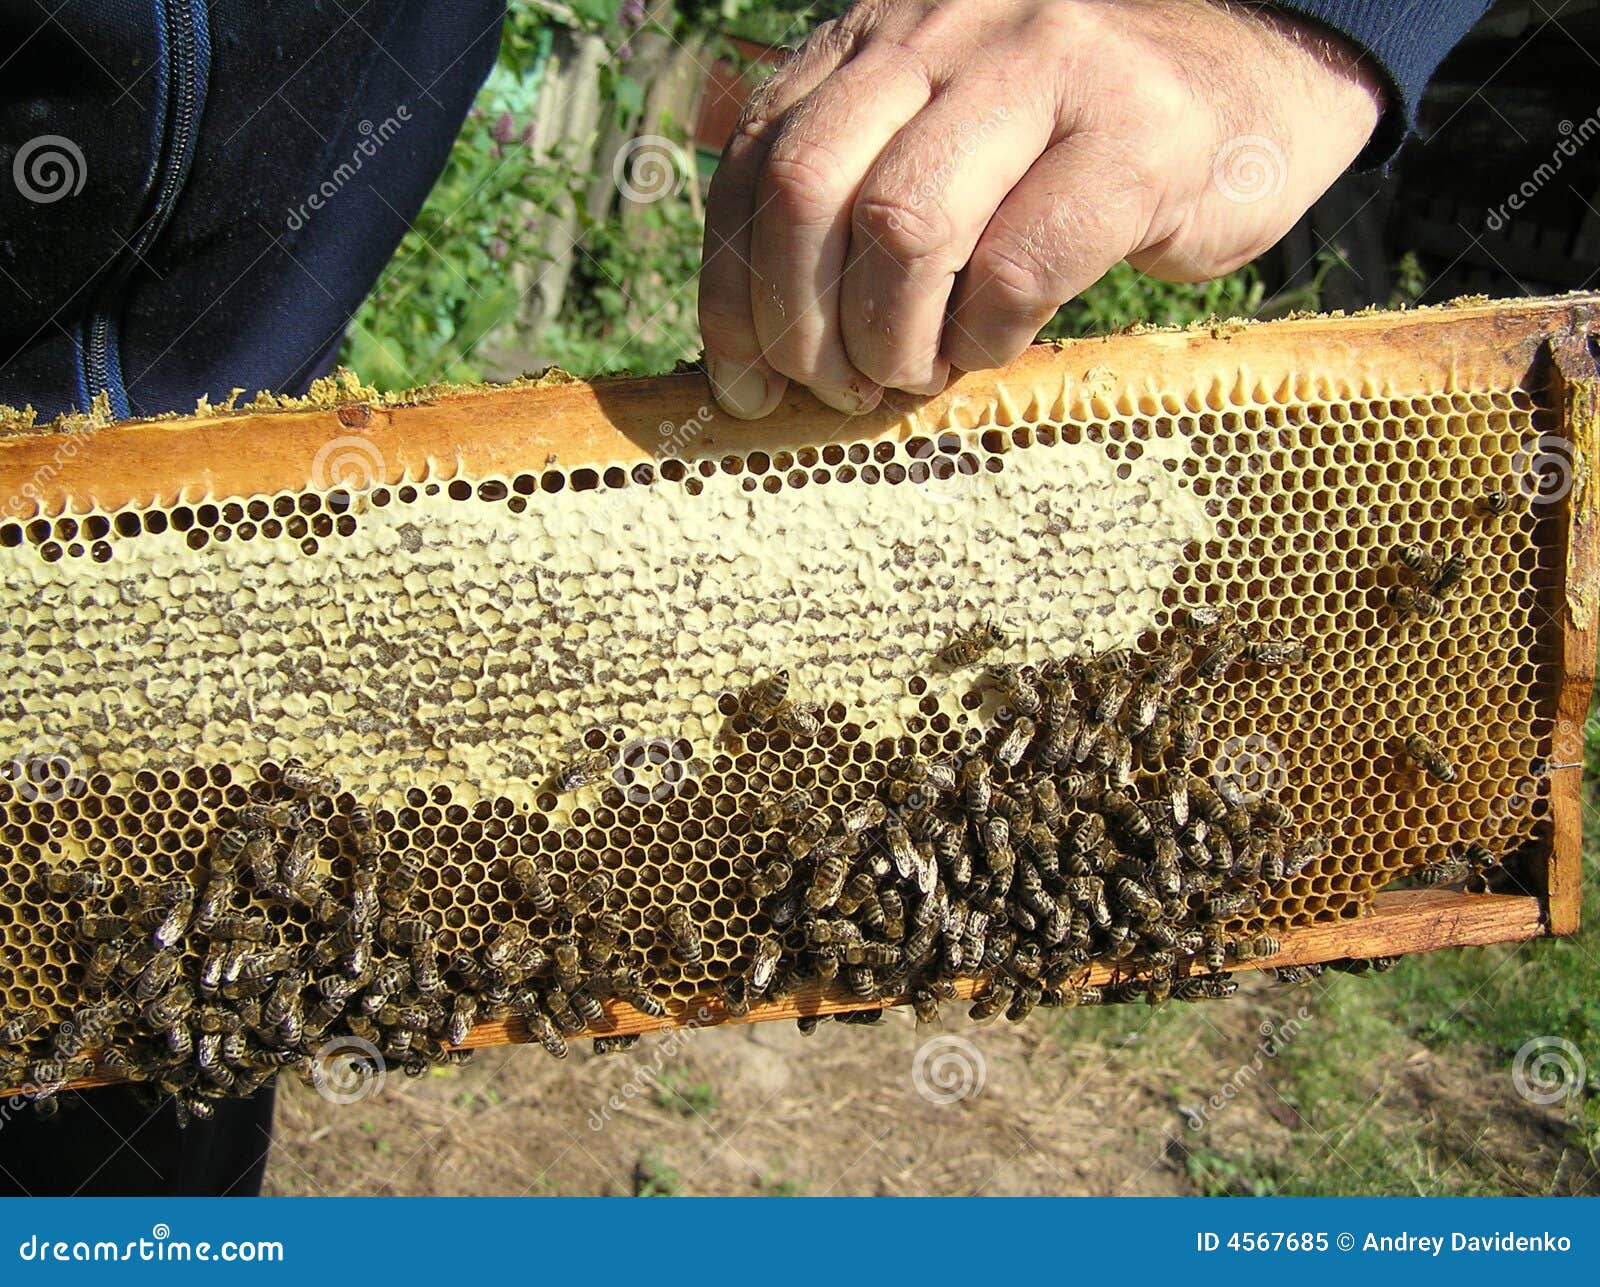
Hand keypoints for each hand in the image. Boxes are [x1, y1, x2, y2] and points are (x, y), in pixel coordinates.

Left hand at [698, 0, 1381, 417]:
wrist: (1250, 87)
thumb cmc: (1071, 145)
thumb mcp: (942, 136)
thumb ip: (851, 182)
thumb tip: (749, 322)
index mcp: (879, 36)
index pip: (756, 164)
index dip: (732, 293)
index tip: (744, 386)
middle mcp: (945, 29)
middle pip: (809, 190)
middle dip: (802, 324)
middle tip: (837, 387)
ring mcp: (1044, 68)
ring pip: (904, 227)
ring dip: (892, 338)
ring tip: (915, 372)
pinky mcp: (1133, 136)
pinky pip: (1017, 269)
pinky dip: (986, 339)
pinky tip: (993, 347)